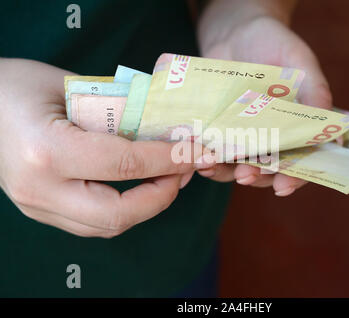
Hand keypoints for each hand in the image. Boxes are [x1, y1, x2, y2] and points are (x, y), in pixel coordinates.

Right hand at [0, 58, 201, 237]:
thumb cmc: (17, 85)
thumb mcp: (71, 86)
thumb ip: (117, 112)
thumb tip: (165, 129)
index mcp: (46, 151)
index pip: (125, 165)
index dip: (168, 159)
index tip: (195, 150)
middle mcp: (40, 189)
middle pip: (117, 215)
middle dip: (162, 196)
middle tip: (184, 170)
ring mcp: (36, 206)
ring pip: (106, 227)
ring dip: (146, 206)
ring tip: (167, 178)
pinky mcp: (40, 211)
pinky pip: (92, 223)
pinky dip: (124, 210)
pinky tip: (138, 187)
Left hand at [198, 14, 332, 195]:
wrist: (234, 31)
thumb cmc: (274, 42)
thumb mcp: (299, 61)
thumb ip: (315, 91)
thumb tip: (330, 131)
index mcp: (297, 128)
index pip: (301, 162)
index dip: (294, 178)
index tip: (283, 186)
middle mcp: (270, 138)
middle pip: (266, 170)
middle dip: (256, 176)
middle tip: (246, 174)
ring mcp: (242, 136)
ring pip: (236, 165)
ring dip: (225, 171)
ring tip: (211, 166)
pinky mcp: (218, 130)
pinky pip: (212, 150)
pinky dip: (204, 156)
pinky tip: (195, 154)